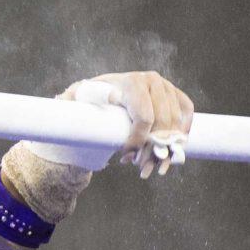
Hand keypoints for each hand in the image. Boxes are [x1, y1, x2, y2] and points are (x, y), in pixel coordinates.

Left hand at [61, 69, 194, 177]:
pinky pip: (187, 114)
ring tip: (155, 168)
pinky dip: (183, 134)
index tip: (126, 158)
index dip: (138, 141)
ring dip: (169, 150)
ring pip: (176, 124)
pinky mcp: (176, 94)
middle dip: (152, 151)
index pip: (143, 117)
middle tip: (141, 169)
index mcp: (130, 82)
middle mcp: (152, 81)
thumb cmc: (93, 98)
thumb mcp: (78, 99)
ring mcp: (167, 87)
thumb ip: (68, 100)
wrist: (110, 91)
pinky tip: (174, 150)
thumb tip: (63, 101)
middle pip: (161, 125)